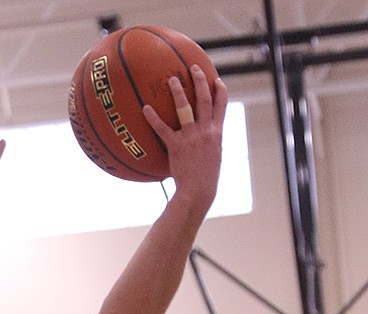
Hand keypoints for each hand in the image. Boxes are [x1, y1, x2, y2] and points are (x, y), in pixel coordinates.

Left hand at [143, 66, 226, 209]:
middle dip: (200, 80)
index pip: (222, 106)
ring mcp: (192, 137)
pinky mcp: (177, 146)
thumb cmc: (205, 180)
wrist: (198, 192)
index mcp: (216, 133)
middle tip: (193, 68)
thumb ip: (210, 145)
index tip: (217, 80)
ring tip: (172, 79)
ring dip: (179, 92)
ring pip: (186, 108)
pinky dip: (154, 118)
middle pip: (205, 99)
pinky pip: (163, 129)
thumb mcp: (213, 158)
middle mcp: (206, 131)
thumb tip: (205, 141)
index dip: (220, 91)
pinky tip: (145, 108)